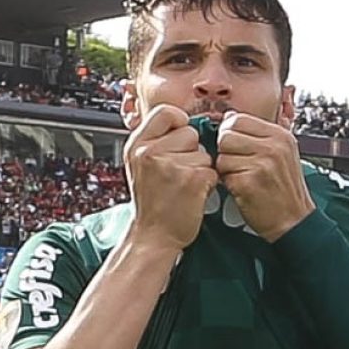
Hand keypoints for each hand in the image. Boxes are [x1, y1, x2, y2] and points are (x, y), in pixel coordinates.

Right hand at [123, 104, 218, 250]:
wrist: (152, 236)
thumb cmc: (150, 203)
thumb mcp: (139, 166)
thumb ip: (155, 141)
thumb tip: (180, 121)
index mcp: (136, 145)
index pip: (166, 111)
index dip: (178, 122)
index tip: (179, 136)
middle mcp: (150, 152)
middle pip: (189, 132)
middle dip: (191, 150)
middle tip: (178, 172)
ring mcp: (171, 165)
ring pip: (204, 153)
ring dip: (200, 168)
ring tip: (184, 185)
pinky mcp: (192, 179)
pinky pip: (212, 170)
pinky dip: (208, 183)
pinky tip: (193, 194)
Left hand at [215, 112, 314, 241]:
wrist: (295, 221)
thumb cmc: (285, 191)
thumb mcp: (282, 154)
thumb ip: (258, 136)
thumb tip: (229, 118)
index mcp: (280, 135)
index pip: (238, 119)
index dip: (229, 133)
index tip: (234, 147)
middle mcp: (273, 146)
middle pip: (226, 135)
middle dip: (225, 151)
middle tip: (237, 166)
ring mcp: (262, 163)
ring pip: (222, 156)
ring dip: (226, 170)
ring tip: (242, 178)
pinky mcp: (249, 182)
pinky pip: (223, 175)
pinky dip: (228, 184)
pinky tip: (242, 190)